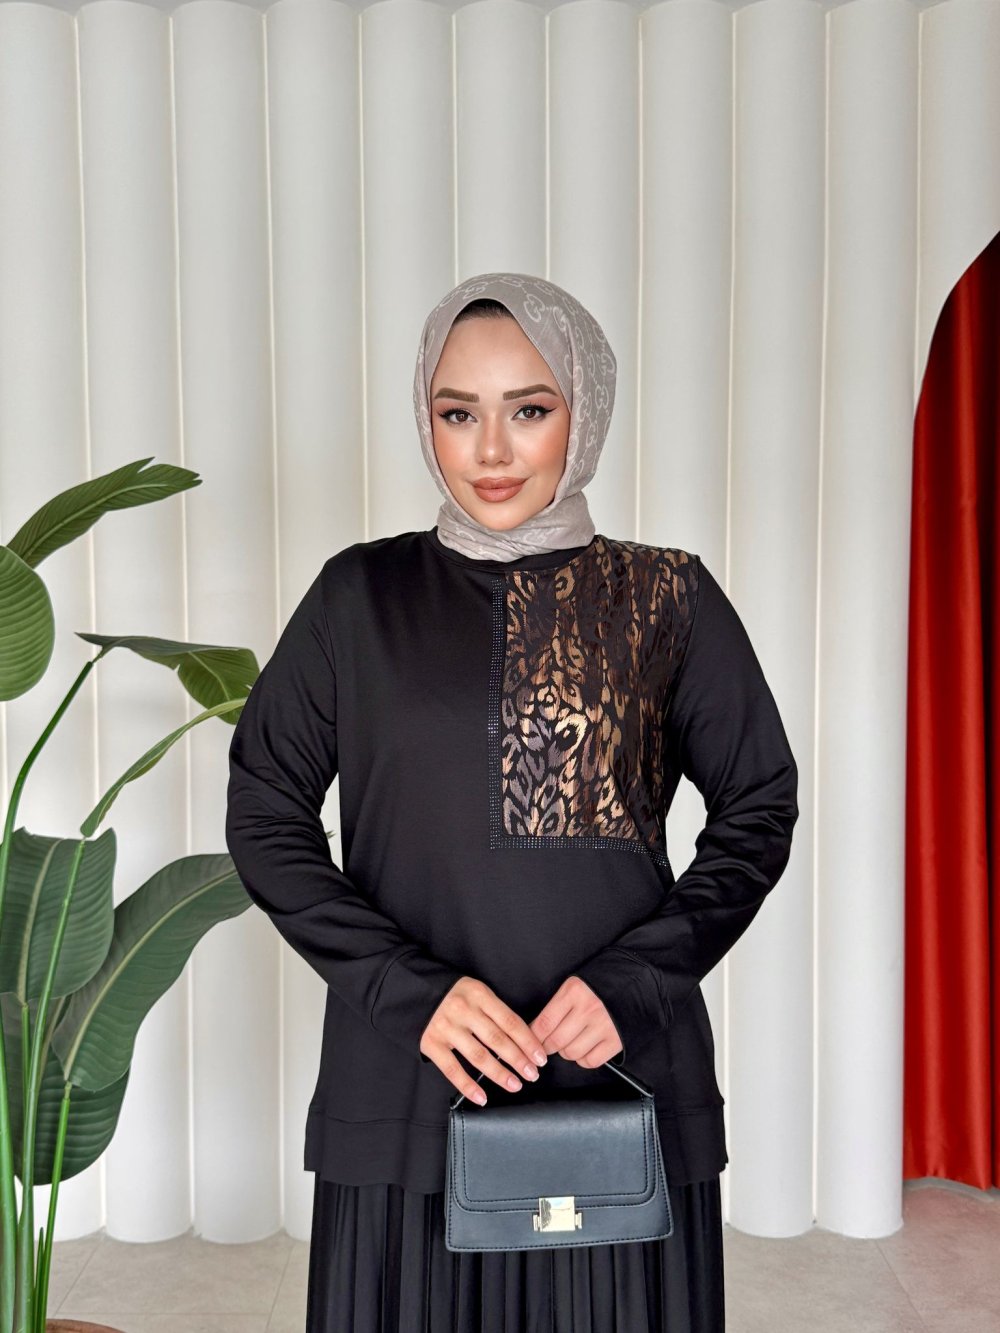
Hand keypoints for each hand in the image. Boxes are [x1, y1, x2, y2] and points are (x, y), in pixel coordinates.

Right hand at [419, 976, 547, 1103]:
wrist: (415, 991)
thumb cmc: (454, 995)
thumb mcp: (477, 992)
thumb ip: (495, 1011)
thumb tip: (522, 1040)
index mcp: (479, 994)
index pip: (510, 1022)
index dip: (527, 1042)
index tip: (540, 1058)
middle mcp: (463, 1010)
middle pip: (497, 1040)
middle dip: (518, 1060)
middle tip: (533, 1075)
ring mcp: (446, 1027)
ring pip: (478, 1056)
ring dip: (499, 1074)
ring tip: (515, 1085)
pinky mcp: (431, 1043)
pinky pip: (452, 1069)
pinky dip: (468, 1086)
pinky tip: (482, 1097)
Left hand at [526, 975, 623, 1067]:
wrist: (635, 982)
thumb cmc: (601, 985)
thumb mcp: (575, 986)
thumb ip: (558, 1005)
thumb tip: (537, 1030)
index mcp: (574, 992)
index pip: (545, 1022)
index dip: (534, 1037)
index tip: (531, 1041)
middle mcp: (588, 1009)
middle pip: (556, 1041)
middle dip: (547, 1047)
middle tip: (547, 1045)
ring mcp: (603, 1026)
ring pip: (572, 1053)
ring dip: (566, 1052)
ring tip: (569, 1043)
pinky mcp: (616, 1041)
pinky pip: (591, 1061)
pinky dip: (583, 1060)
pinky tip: (585, 1049)